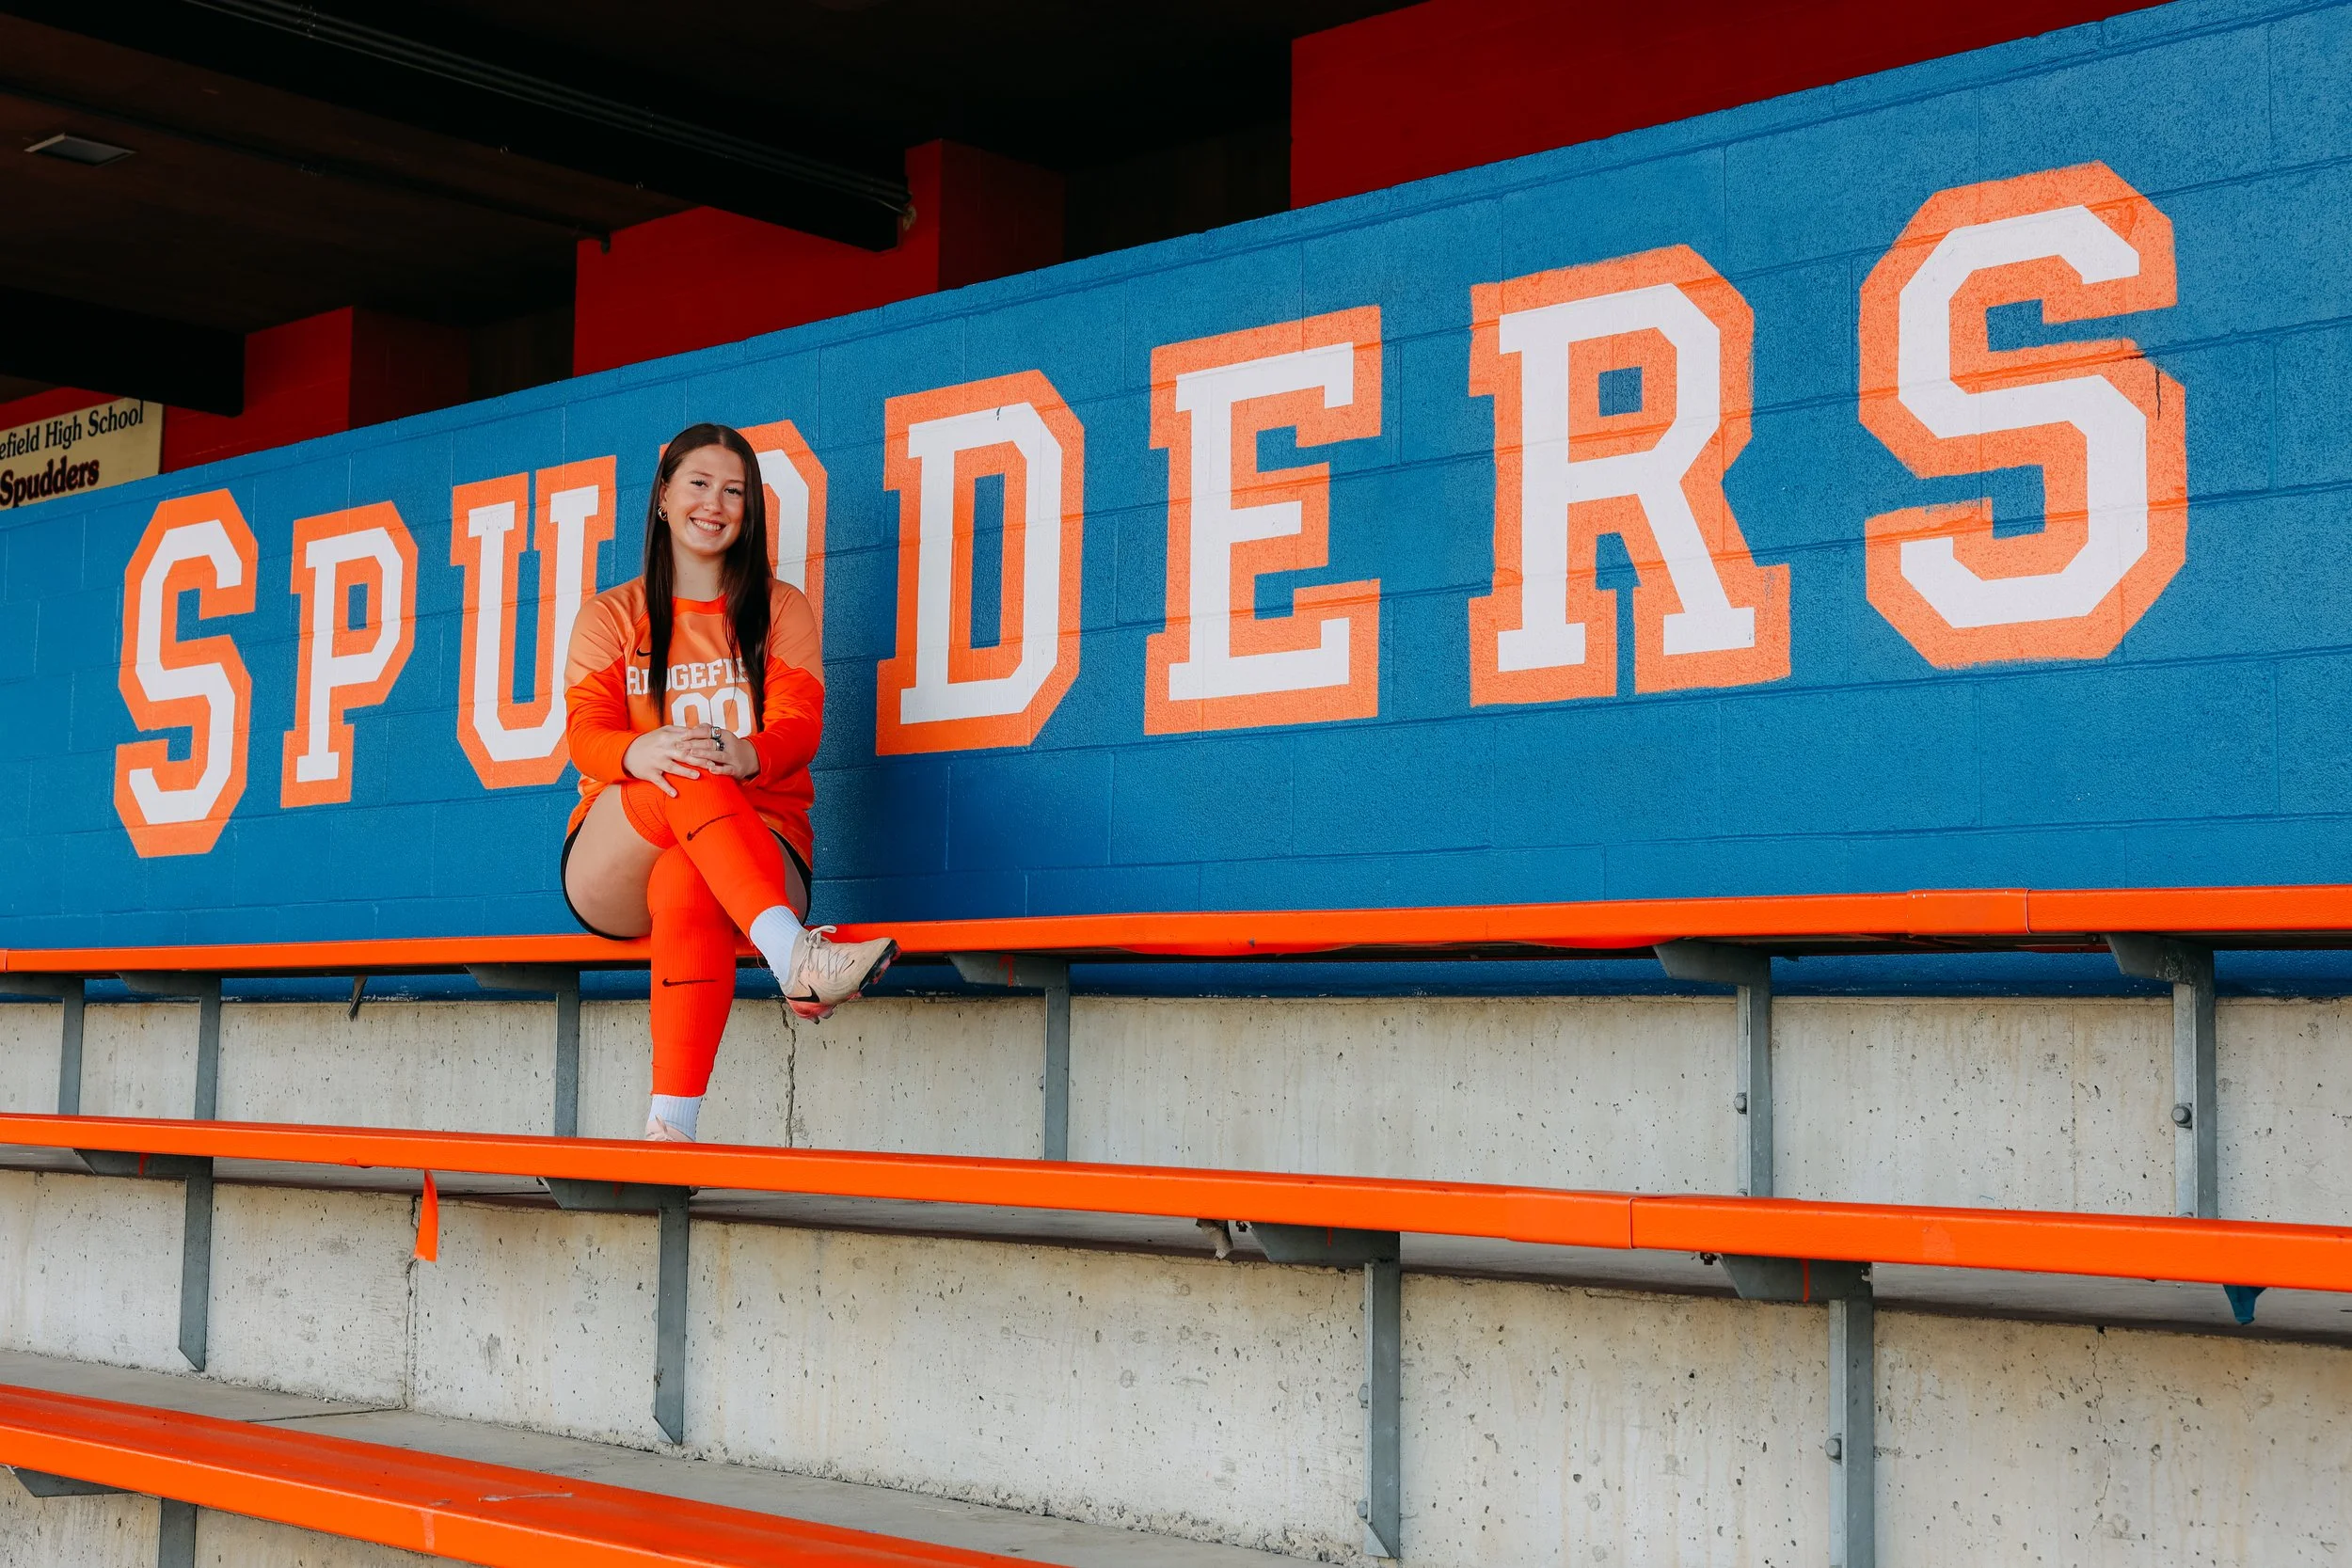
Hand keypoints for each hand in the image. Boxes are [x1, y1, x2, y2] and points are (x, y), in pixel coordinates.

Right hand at [624, 725, 749, 795]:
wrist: (627, 752)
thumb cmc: (649, 741)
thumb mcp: (663, 732)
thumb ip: (680, 731)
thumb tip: (699, 729)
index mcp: (668, 738)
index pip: (689, 740)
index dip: (702, 744)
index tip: (715, 748)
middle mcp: (663, 749)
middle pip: (684, 754)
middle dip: (699, 759)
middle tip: (713, 764)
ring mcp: (656, 762)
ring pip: (673, 767)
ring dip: (685, 772)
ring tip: (697, 776)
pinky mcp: (650, 773)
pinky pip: (659, 782)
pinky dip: (667, 788)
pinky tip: (675, 794)